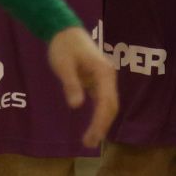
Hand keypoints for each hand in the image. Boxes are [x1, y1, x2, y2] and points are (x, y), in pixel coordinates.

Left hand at [47, 27, 118, 147]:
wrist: (65, 31)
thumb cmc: (63, 46)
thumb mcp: (63, 65)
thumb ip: (71, 84)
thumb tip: (76, 105)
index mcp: (103, 73)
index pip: (106, 102)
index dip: (100, 122)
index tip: (90, 138)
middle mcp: (109, 77)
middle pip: (111, 106)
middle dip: (102, 126)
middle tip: (89, 144)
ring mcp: (105, 79)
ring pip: (109, 104)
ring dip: (102, 122)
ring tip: (90, 140)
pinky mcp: (99, 80)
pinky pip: (103, 100)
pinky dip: (100, 115)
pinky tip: (93, 126)